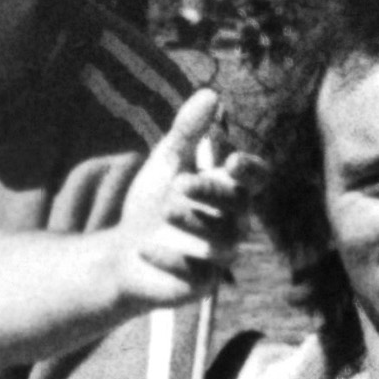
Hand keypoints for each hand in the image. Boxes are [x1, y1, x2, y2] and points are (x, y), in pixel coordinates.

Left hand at [106, 89, 244, 306]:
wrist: (123, 252)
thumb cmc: (151, 203)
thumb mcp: (166, 162)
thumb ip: (188, 131)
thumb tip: (211, 94)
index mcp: (228, 190)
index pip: (256, 178)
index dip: (250, 170)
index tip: (231, 161)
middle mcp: (232, 223)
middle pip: (240, 207)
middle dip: (212, 193)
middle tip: (179, 184)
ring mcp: (220, 256)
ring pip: (223, 242)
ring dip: (194, 224)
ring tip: (165, 212)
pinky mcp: (202, 285)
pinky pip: (195, 274)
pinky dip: (169, 259)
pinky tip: (145, 249)